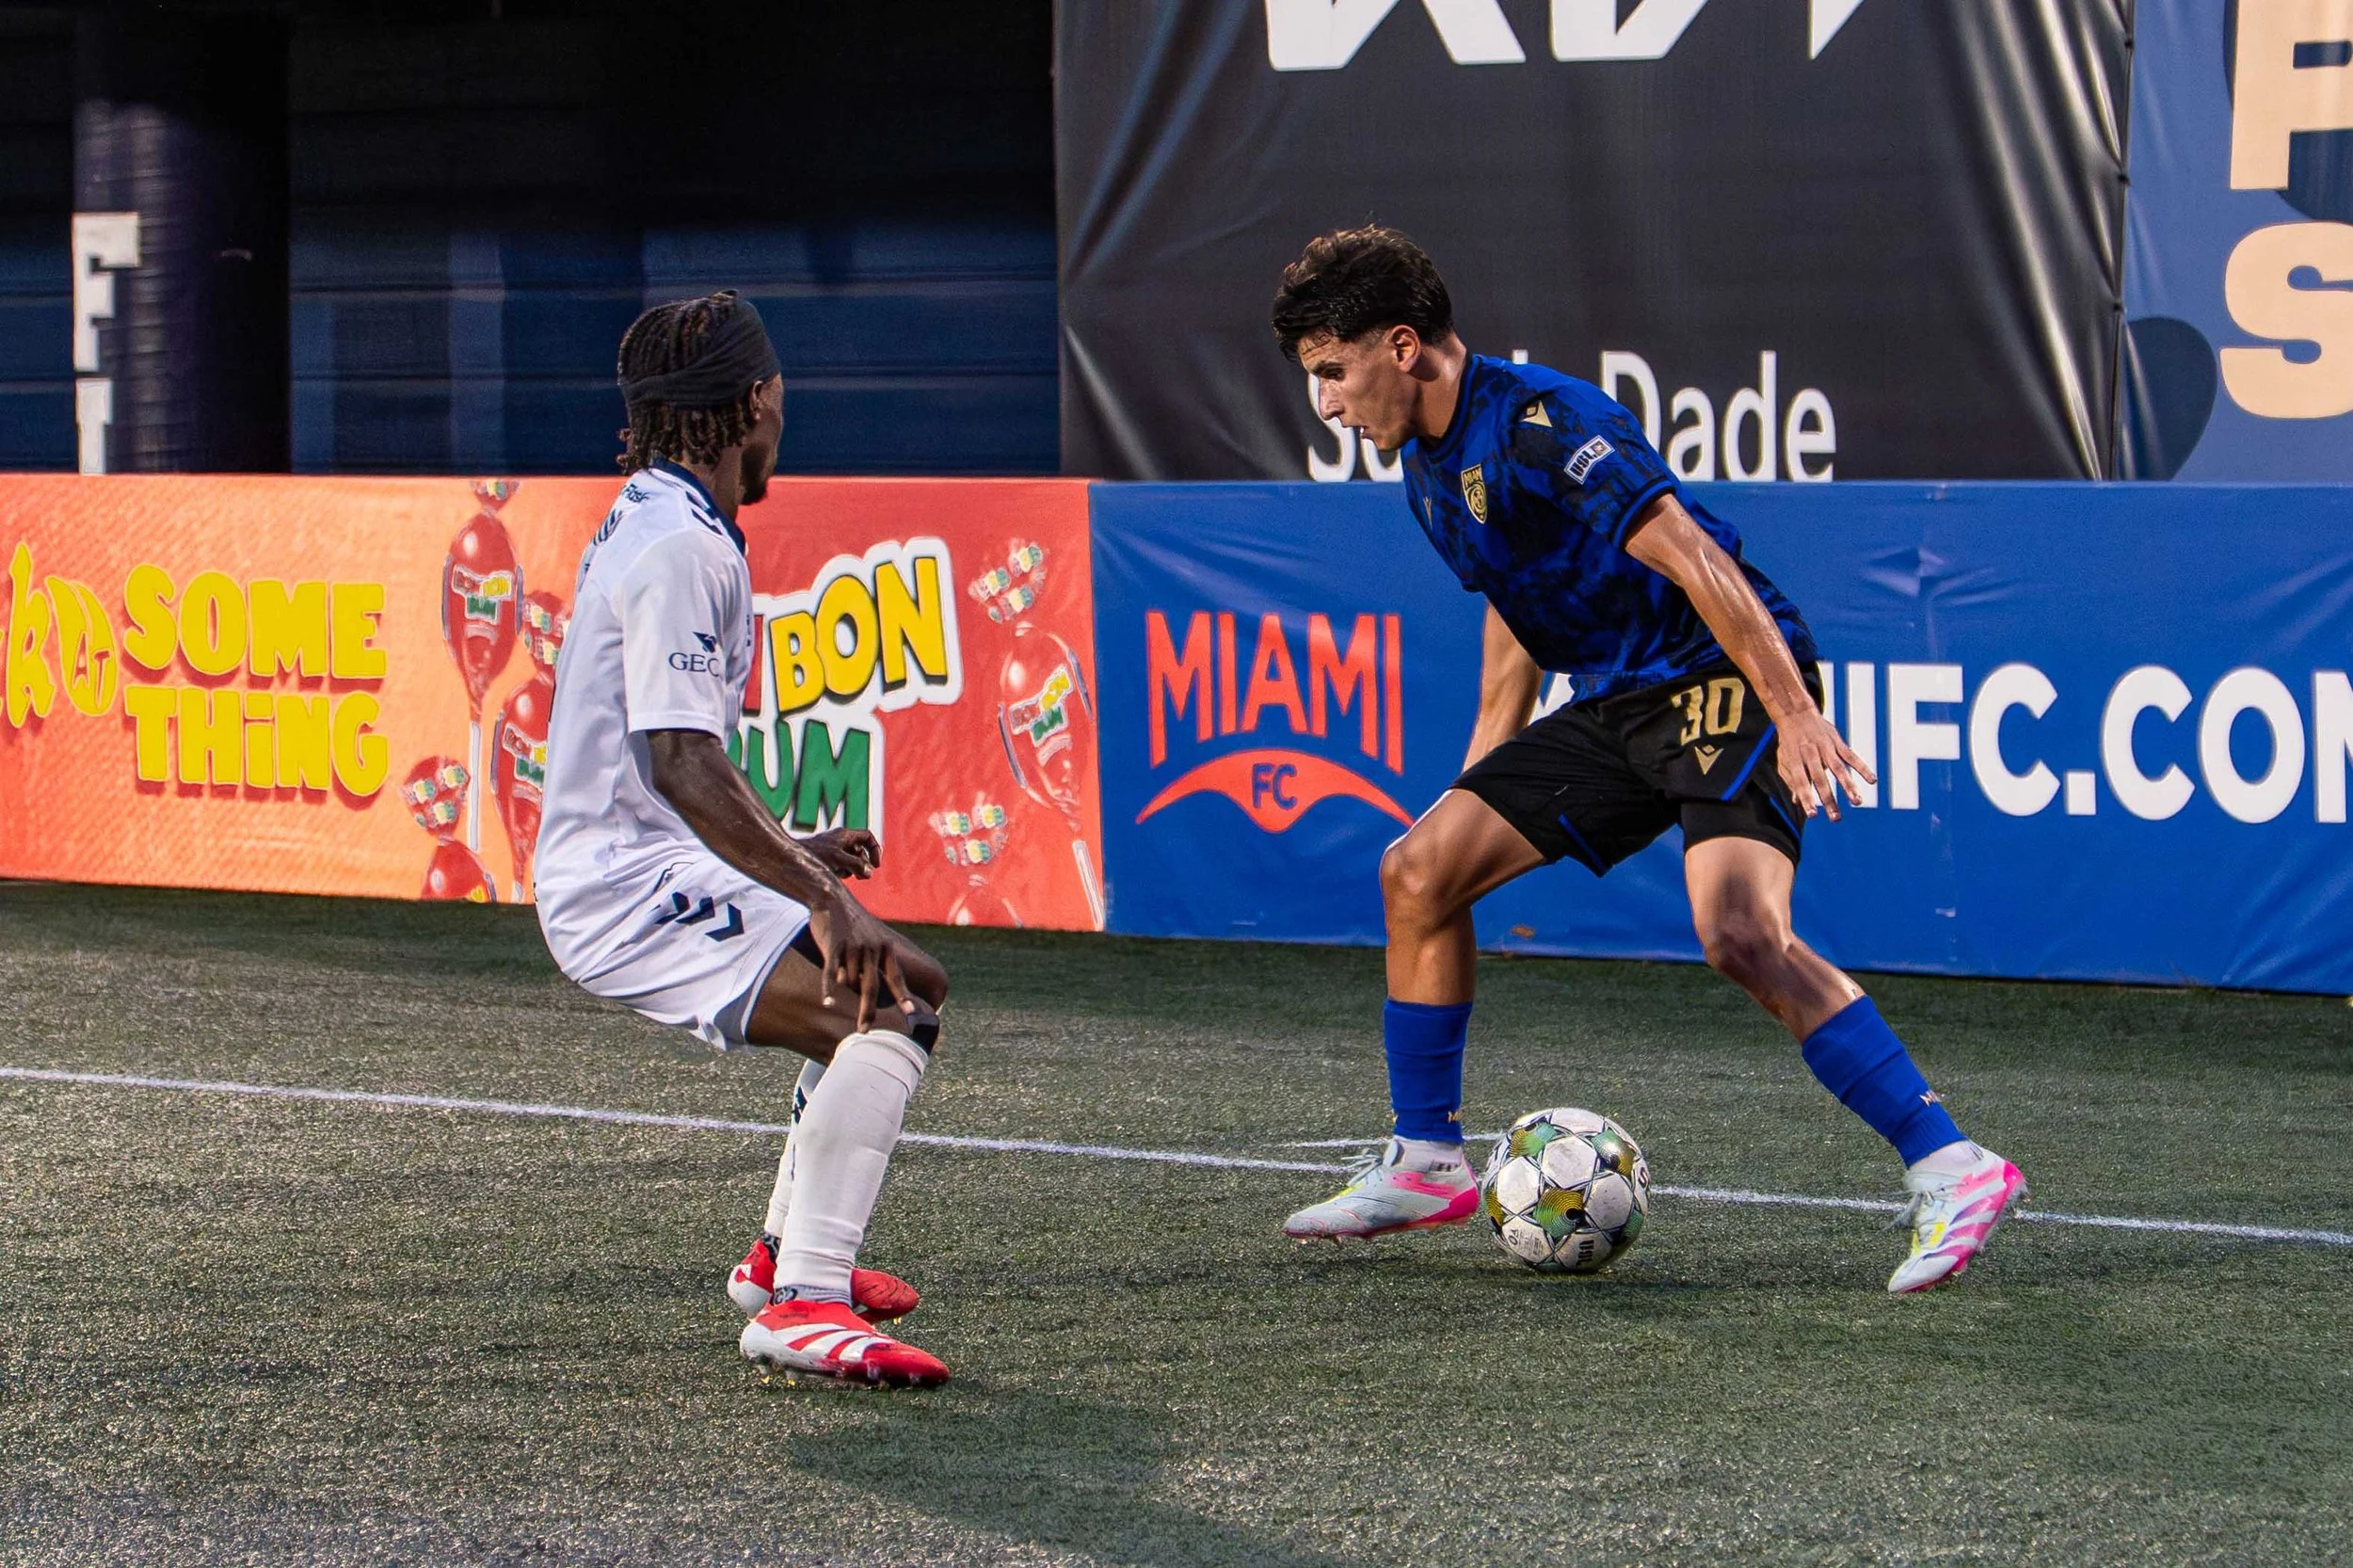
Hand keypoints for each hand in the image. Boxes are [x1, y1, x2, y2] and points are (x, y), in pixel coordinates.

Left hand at [803, 827, 880, 878]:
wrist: (790, 857)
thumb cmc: (813, 854)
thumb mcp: (838, 859)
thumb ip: (856, 865)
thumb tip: (870, 872)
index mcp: (845, 834)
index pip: (867, 837)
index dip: (875, 849)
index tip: (875, 865)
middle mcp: (840, 840)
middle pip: (860, 851)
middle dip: (863, 865)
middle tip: (862, 877)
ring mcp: (833, 849)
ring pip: (851, 860)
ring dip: (851, 869)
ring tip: (842, 874)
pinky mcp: (826, 858)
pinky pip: (840, 865)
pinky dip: (841, 871)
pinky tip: (832, 874)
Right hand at [806, 890, 909, 1032]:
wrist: (833, 900)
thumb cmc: (852, 924)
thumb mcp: (871, 940)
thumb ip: (873, 964)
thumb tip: (866, 991)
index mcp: (884, 949)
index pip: (896, 977)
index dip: (903, 996)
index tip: (911, 1012)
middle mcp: (872, 949)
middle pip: (871, 986)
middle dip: (869, 1011)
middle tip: (865, 1031)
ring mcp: (853, 947)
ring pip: (849, 980)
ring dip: (844, 988)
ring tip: (836, 993)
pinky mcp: (834, 946)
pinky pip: (831, 972)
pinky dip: (828, 988)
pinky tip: (828, 1002)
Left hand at [1776, 707, 1874, 820]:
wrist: (1797, 714)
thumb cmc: (1789, 742)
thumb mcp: (1785, 760)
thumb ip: (1792, 780)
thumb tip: (1797, 801)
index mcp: (1795, 760)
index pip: (1800, 783)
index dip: (1806, 798)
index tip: (1813, 815)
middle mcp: (1810, 754)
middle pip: (1820, 779)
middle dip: (1828, 799)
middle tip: (1836, 818)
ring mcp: (1825, 747)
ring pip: (1838, 768)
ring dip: (1848, 786)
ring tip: (1857, 802)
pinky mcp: (1837, 742)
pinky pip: (1851, 756)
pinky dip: (1862, 767)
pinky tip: (1872, 780)